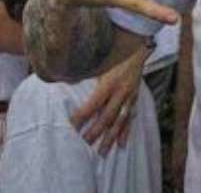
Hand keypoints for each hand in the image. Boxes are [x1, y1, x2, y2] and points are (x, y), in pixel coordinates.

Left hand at [72, 41, 147, 155]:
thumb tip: (63, 79)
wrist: (138, 47)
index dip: (81, 116)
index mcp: (110, 83)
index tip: (71, 126)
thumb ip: (83, 71)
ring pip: (120, 121)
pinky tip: (122, 144)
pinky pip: (131, 118)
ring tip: (102, 152)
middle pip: (107, 117)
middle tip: (85, 144)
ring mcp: (130, 96)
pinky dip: (126, 132)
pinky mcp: (135, 98)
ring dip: (111, 138)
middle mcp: (121, 92)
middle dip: (95, 132)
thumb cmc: (114, 52)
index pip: (93, 104)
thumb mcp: (98, 61)